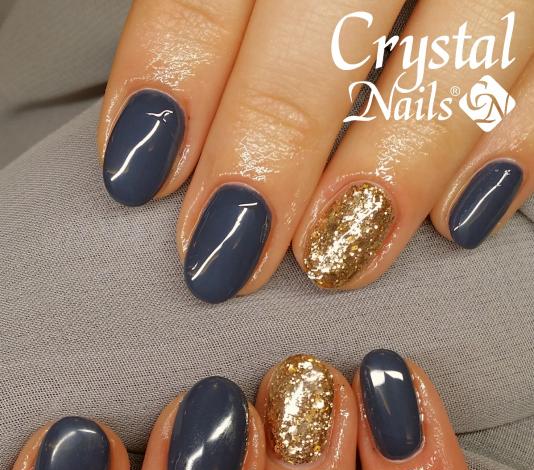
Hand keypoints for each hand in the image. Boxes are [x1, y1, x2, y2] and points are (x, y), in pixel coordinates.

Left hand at [98, 1, 533, 301]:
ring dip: (390, 169)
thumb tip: (165, 142)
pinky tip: (459, 219)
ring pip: (457, 52)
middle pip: (330, 21)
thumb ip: (225, 24)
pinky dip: (511, 150)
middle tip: (231, 252)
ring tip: (335, 258)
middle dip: (272, 146)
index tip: (142, 170)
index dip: (175, 75)